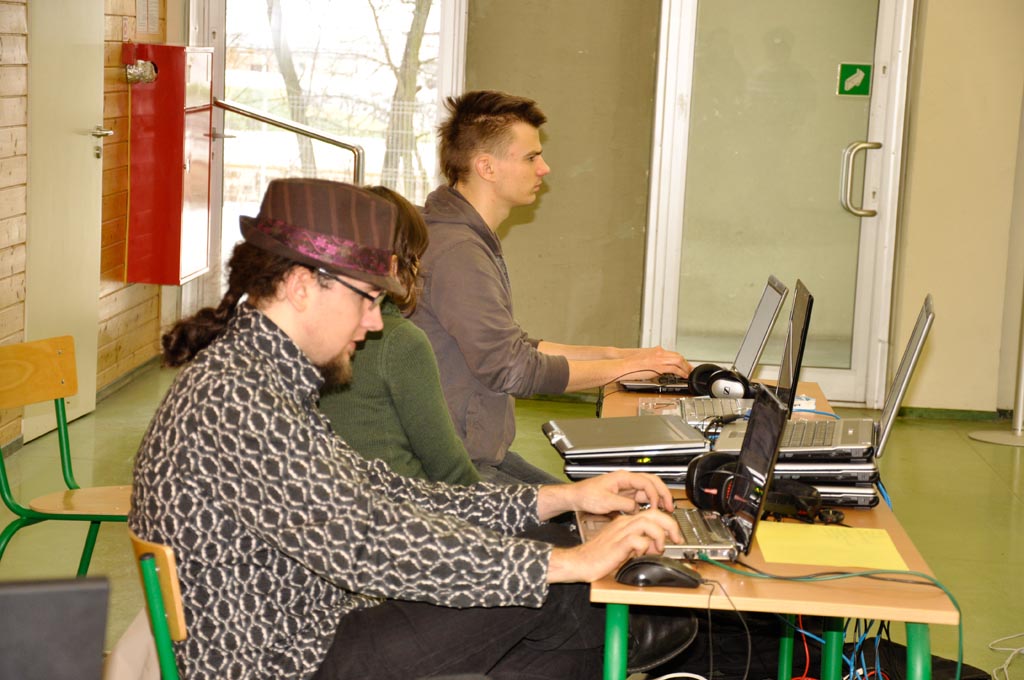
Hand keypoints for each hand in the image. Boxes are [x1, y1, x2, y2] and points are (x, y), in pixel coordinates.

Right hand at [547, 509, 682, 582]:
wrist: (580, 562)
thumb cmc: (598, 556)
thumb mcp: (624, 548)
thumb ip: (638, 544)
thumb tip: (653, 547)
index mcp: (625, 523)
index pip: (652, 514)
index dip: (667, 523)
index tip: (675, 535)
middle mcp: (624, 524)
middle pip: (653, 514)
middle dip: (670, 525)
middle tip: (677, 538)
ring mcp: (620, 532)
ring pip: (648, 522)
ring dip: (659, 535)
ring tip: (659, 547)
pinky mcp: (618, 543)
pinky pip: (638, 539)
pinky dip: (645, 546)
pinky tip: (642, 554)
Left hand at [565, 470, 675, 515]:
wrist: (576, 497)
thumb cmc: (586, 495)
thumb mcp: (605, 501)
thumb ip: (623, 505)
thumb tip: (636, 509)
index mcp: (623, 478)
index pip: (646, 482)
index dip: (654, 495)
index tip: (656, 507)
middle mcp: (626, 480)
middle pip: (652, 482)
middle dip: (663, 493)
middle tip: (670, 505)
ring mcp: (626, 487)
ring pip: (648, 489)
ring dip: (658, 498)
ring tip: (666, 508)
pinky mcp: (624, 494)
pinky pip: (641, 497)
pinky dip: (649, 502)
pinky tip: (652, 511)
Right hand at [627, 346, 692, 377]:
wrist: (623, 365)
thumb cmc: (629, 364)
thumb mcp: (643, 359)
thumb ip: (652, 362)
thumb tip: (657, 369)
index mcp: (655, 351)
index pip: (672, 354)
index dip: (680, 359)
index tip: (684, 364)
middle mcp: (659, 353)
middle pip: (678, 356)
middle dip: (686, 363)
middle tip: (690, 368)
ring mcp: (659, 359)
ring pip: (678, 361)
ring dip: (685, 367)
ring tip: (688, 373)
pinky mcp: (658, 367)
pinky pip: (674, 369)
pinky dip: (681, 372)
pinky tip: (683, 376)